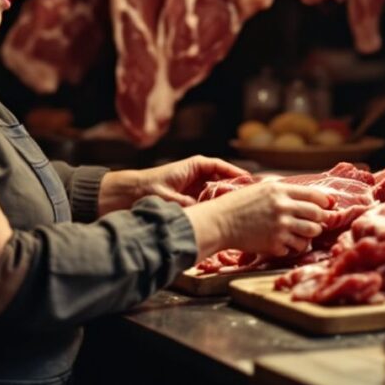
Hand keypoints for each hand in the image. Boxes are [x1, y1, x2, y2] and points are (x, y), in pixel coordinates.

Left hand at [98, 155, 247, 213]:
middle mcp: (199, 174)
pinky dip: (219, 208)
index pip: (223, 167)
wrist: (128, 194)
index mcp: (196, 165)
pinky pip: (211, 202)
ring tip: (247, 211)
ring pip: (220, 192)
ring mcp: (197, 186)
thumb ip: (187, 205)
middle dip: (239, 190)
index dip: (238, 175)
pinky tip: (228, 218)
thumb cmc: (148, 189)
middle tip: (255, 201)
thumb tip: (202, 214)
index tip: (252, 183)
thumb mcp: (170, 198)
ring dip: (230, 201)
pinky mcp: (193, 198)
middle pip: (225, 180)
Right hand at [183, 182, 331, 260]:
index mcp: (280, 191)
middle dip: (319, 220)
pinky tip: (284, 243)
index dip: (325, 202)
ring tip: (300, 234)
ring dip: (308, 235)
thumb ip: (281, 191)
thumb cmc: (237, 204)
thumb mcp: (259, 189)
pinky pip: (295, 248)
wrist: (220, 222)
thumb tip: (302, 195)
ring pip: (310, 233)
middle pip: (317, 215)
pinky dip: (292, 247)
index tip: (328, 206)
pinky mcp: (275, 244)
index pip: (314, 195)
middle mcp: (284, 208)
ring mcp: (281, 227)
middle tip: (315, 223)